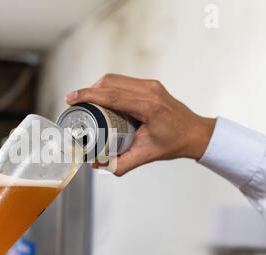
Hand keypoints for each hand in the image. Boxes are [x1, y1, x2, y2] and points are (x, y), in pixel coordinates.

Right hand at [66, 74, 215, 175]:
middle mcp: (149, 91)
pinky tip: (103, 99)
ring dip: (98, 88)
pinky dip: (109, 87)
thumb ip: (120, 163)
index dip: (88, 95)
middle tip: (77, 104)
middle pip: (110, 82)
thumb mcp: (145, 156)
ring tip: (87, 102)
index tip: (71, 99)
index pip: (112, 96)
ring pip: (115, 79)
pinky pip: (123, 81)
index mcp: (148, 107)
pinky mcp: (150, 85)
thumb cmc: (173, 143)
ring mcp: (151, 85)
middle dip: (89, 91)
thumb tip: (97, 165)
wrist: (195, 133)